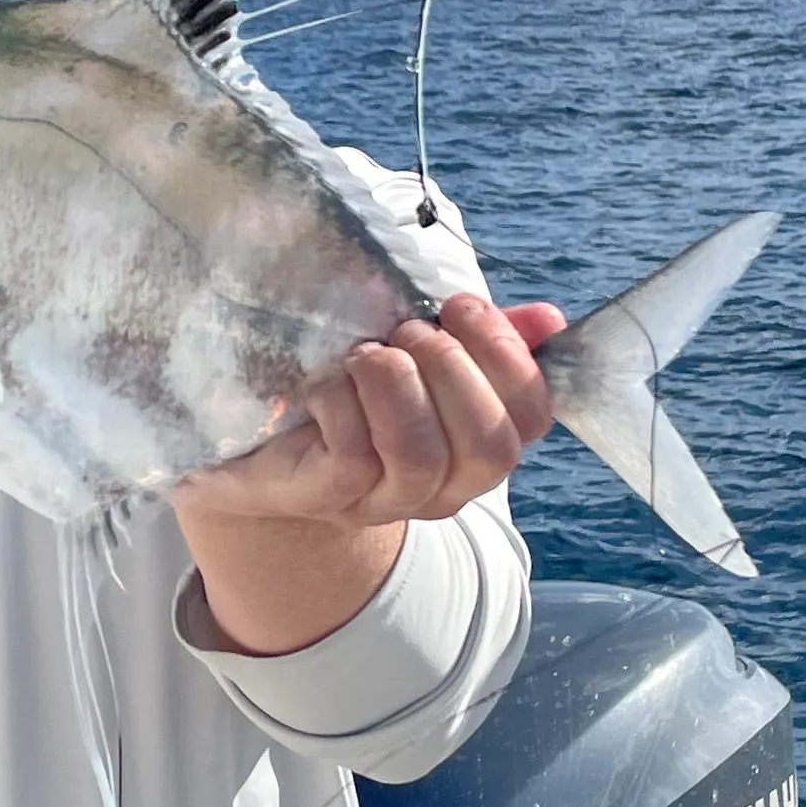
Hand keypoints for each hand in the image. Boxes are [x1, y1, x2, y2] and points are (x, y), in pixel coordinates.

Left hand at [172, 295, 565, 527]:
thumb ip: (477, 339)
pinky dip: (341, 402)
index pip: (530, 416)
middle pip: (490, 447)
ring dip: (397, 386)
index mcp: (473, 443)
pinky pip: (353, 458)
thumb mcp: (414, 357)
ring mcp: (385, 500)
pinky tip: (324, 381)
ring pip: (421, 456)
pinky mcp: (326, 497)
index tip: (459, 306)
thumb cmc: (348, 394)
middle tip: (406, 332)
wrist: (258, 449)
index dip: (507, 356)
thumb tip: (548, 320)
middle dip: (452, 368)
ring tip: (367, 354)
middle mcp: (442, 484)